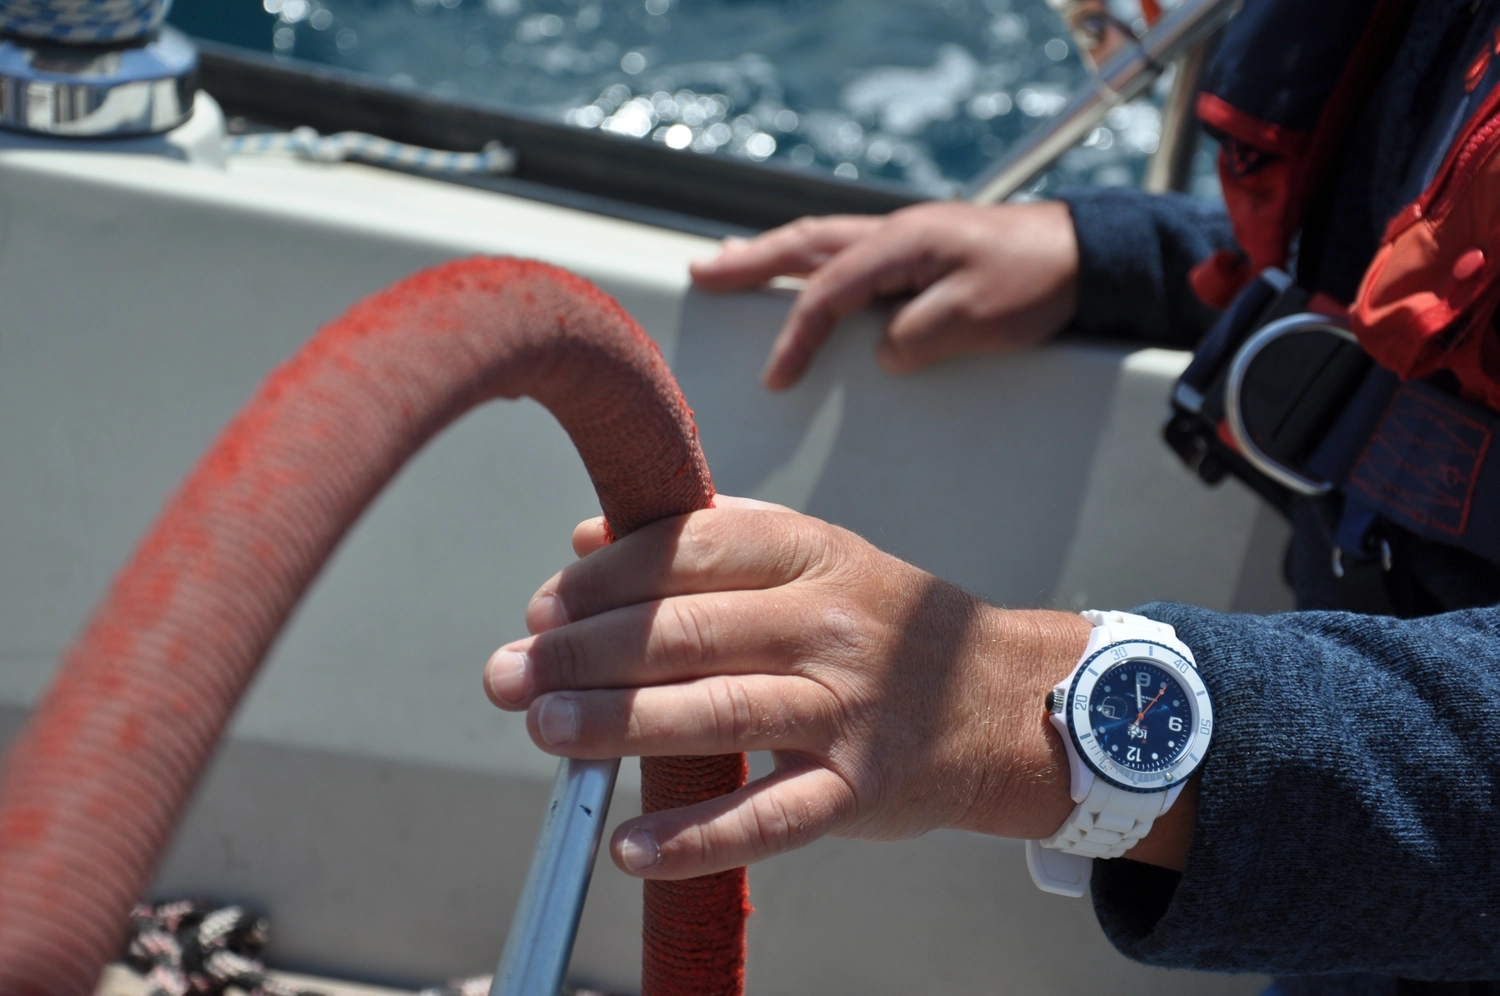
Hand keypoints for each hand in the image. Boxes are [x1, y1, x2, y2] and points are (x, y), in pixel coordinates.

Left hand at [483, 497, 1095, 879]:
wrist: (1002, 699)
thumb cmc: (883, 623)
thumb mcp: (815, 555)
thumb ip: (708, 538)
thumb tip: (584, 539)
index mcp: (812, 552)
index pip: (692, 549)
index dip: (605, 578)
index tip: (542, 607)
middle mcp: (829, 623)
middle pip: (689, 633)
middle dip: (585, 653)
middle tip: (508, 674)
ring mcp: (847, 708)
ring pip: (720, 714)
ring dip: (618, 726)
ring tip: (544, 731)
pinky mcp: (860, 790)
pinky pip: (769, 818)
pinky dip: (696, 837)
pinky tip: (627, 846)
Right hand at [689, 201, 1080, 389]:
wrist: (1087, 255)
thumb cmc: (1037, 282)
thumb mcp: (976, 318)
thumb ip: (917, 338)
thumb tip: (881, 354)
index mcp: (901, 246)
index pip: (827, 293)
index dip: (795, 335)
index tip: (777, 377)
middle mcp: (894, 234)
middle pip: (806, 245)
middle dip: (751, 261)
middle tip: (704, 272)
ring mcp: (905, 238)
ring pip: (822, 242)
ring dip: (773, 254)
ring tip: (732, 264)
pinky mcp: (920, 250)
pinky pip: (847, 251)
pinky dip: (811, 259)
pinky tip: (803, 271)